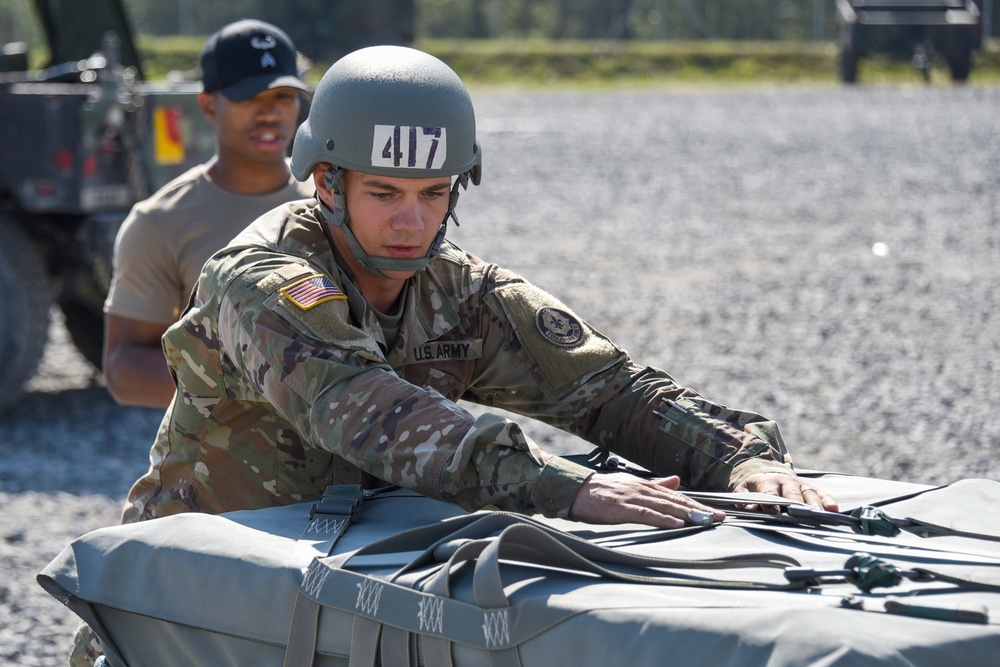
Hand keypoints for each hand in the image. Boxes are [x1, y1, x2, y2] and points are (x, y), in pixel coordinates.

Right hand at [569, 473, 725, 528]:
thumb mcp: (632, 485)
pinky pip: (646, 514)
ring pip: (665, 507)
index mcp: (646, 486)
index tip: (715, 513)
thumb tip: (676, 481)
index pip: (677, 496)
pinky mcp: (622, 508)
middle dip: (699, 510)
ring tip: (705, 521)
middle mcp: (644, 489)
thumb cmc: (602, 491)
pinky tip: (676, 524)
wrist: (576, 490)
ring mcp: (633, 498)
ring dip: (687, 514)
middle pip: (676, 501)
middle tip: (719, 519)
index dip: (697, 504)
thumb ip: (655, 485)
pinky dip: (662, 519)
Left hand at [734, 473, 838, 512]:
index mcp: (767, 482)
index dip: (772, 503)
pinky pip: (821, 493)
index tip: (775, 513)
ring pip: (808, 493)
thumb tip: (748, 508)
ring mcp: (799, 484)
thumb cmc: (754, 487)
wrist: (765, 472)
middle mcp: (785, 482)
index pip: (770, 494)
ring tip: (821, 514)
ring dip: (815, 504)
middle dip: (796, 504)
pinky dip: (828, 500)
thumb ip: (743, 499)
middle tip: (801, 515)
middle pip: (792, 493)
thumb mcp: (743, 490)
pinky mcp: (810, 488)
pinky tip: (834, 509)